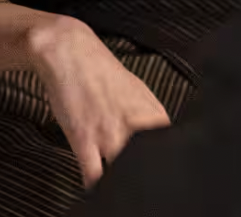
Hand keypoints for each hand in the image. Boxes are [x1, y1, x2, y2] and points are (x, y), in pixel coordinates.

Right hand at [26, 15, 169, 187]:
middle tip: (142, 183)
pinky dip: (97, 186)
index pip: (171, 150)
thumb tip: (164, 137)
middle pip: (148, 165)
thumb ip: (152, 118)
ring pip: (123, 173)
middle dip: (146, 177)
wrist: (69, 52)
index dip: (166, 166)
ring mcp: (109, 134)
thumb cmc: (100, 70)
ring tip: (123, 186)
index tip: (162, 174)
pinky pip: (94, 174)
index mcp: (153, 114)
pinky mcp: (84, 139)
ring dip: (121, 181)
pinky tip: (98, 188)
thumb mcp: (138, 91)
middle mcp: (135, 125)